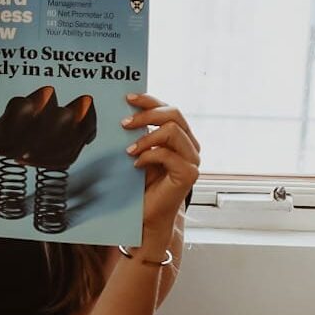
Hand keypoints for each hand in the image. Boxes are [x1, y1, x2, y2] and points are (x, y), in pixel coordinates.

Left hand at [123, 92, 198, 241]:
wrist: (146, 215)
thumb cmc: (141, 185)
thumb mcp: (138, 153)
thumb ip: (137, 134)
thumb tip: (122, 112)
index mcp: (180, 136)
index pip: (169, 109)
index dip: (150, 100)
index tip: (127, 98)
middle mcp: (190, 145)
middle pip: (174, 114)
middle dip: (146, 115)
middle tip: (123, 124)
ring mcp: (192, 159)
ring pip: (173, 131)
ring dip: (146, 137)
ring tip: (129, 150)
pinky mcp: (189, 174)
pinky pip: (169, 154)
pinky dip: (149, 156)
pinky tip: (136, 165)